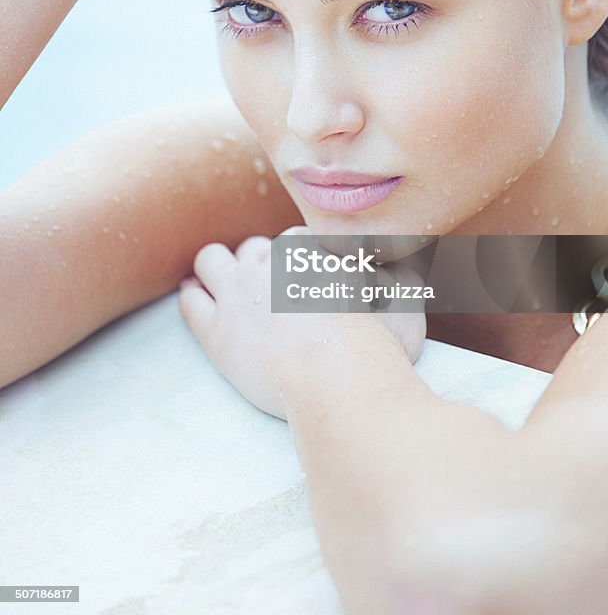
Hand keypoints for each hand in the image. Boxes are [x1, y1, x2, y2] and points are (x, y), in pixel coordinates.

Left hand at [177, 226, 426, 418]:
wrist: (336, 378)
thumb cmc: (377, 344)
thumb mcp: (404, 301)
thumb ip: (401, 278)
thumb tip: (402, 268)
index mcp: (310, 249)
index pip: (297, 241)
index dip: (302, 260)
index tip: (309, 279)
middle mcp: (269, 260)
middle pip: (255, 248)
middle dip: (260, 263)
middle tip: (269, 289)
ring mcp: (237, 291)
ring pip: (213, 260)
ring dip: (219, 267)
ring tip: (222, 280)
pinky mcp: (216, 328)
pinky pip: (191, 299)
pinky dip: (193, 293)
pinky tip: (194, 294)